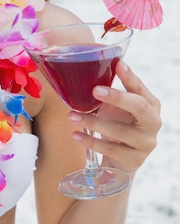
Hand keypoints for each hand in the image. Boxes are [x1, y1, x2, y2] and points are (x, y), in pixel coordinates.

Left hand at [68, 60, 160, 174]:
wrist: (121, 159)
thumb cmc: (118, 124)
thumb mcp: (117, 107)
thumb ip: (108, 91)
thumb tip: (83, 70)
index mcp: (151, 104)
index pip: (140, 88)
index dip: (130, 76)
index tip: (117, 64)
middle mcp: (153, 122)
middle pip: (139, 106)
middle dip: (117, 97)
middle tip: (95, 90)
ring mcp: (145, 143)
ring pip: (119, 131)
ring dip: (92, 122)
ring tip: (72, 116)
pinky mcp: (134, 159)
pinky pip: (110, 150)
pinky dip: (90, 142)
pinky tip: (76, 135)